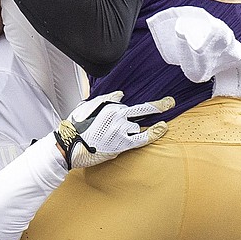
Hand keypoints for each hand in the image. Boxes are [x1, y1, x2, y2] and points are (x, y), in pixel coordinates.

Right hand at [55, 94, 174, 168]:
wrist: (69, 145)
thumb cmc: (76, 126)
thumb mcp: (88, 106)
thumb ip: (106, 99)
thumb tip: (121, 94)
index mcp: (110, 106)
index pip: (130, 105)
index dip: (140, 106)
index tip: (154, 104)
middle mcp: (118, 115)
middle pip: (143, 109)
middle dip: (160, 105)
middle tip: (171, 102)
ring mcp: (121, 129)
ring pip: (136, 127)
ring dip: (130, 132)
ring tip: (110, 137)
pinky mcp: (122, 143)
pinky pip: (142, 137)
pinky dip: (154, 132)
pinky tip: (163, 127)